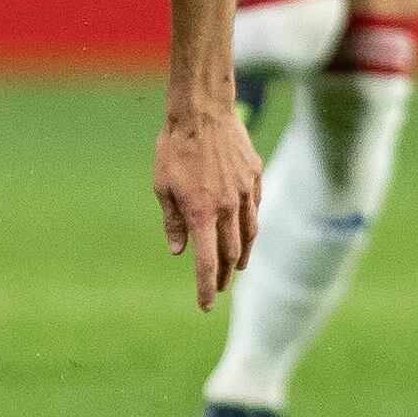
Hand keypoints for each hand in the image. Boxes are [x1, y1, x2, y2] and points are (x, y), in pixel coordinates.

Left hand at [155, 102, 261, 309]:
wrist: (202, 109)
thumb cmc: (175, 146)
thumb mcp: (162, 185)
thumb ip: (173, 221)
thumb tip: (179, 250)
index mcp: (201, 213)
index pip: (206, 263)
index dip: (205, 288)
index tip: (205, 307)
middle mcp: (227, 207)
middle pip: (231, 253)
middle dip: (224, 276)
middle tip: (220, 288)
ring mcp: (245, 192)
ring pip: (250, 234)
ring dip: (242, 256)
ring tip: (236, 267)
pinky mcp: (255, 177)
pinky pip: (255, 209)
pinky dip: (251, 226)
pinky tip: (245, 231)